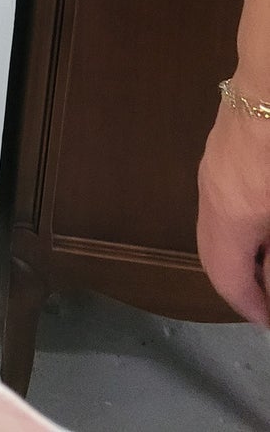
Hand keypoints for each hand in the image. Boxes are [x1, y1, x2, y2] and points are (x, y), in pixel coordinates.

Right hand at [198, 94, 269, 323]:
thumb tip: (268, 279)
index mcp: (231, 215)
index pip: (228, 278)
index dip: (250, 307)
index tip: (269, 321)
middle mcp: (210, 195)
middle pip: (210, 256)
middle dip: (236, 286)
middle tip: (264, 303)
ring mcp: (210, 170)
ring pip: (210, 229)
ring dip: (234, 256)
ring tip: (265, 268)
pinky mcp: (218, 153)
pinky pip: (215, 206)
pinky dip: (233, 230)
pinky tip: (260, 227)